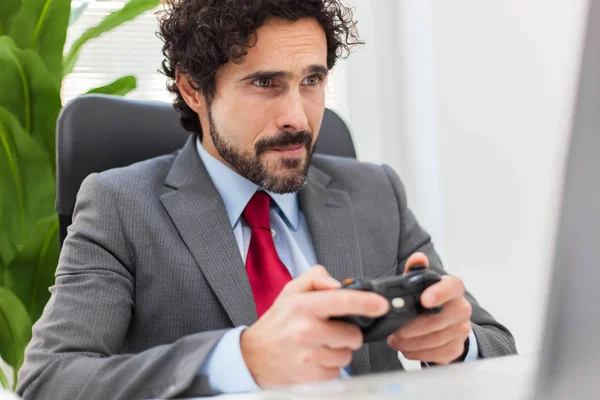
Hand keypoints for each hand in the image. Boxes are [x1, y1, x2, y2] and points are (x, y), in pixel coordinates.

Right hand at [241, 265, 388, 387]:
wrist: (252, 357)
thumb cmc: (276, 324)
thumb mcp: (290, 292)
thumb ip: (316, 278)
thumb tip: (339, 284)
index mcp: (303, 306)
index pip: (343, 301)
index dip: (367, 302)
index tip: (381, 304)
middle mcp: (306, 330)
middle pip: (353, 335)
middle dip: (347, 333)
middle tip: (329, 331)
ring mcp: (309, 356)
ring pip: (347, 355)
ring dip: (338, 351)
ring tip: (318, 345)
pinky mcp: (311, 377)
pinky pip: (337, 371)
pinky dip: (329, 366)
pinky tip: (314, 359)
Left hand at [387, 253, 471, 363]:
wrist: (446, 323)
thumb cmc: (428, 300)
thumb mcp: (420, 283)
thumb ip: (416, 271)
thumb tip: (417, 259)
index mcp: (453, 288)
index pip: (453, 286)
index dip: (440, 292)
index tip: (424, 300)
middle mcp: (461, 308)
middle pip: (440, 319)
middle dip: (414, 327)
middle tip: (395, 331)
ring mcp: (461, 329)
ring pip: (436, 339)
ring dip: (412, 342)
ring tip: (395, 340)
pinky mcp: (456, 348)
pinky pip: (437, 354)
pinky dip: (418, 353)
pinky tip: (406, 348)